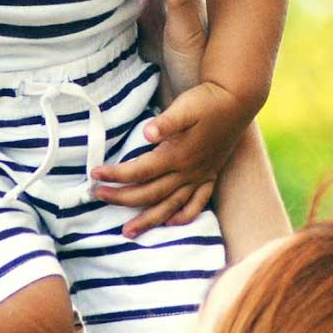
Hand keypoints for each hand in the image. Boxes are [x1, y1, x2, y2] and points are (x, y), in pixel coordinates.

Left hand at [91, 79, 250, 236]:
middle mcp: (188, 172)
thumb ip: (166, 122)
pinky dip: (184, 216)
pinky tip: (172, 223)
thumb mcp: (186, 106)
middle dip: (121, 198)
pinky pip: (197, 204)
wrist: (237, 100)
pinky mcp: (210, 176)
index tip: (94, 174)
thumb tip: (146, 132)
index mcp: (177, 155)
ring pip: (170, 206)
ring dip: (148, 220)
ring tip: (128, 232)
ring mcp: (200, 176)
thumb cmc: (208, 101)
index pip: (139, 171)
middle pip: (149, 193)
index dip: (115, 175)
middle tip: (97, 195)